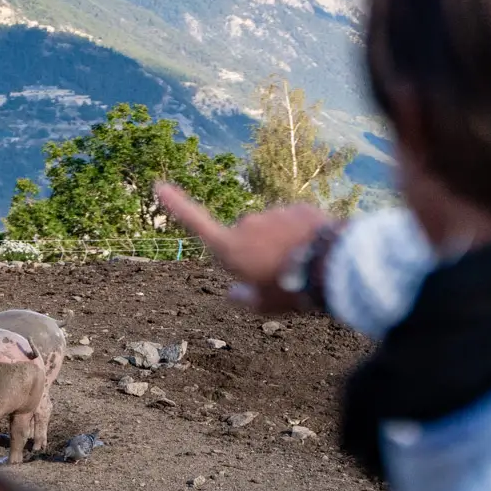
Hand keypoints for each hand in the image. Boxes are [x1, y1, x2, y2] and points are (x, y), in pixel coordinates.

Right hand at [155, 182, 335, 313]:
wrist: (331, 265)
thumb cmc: (291, 290)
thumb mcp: (265, 306)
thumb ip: (244, 300)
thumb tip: (232, 294)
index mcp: (231, 248)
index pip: (196, 223)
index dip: (176, 204)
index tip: (159, 184)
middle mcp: (246, 225)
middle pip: (244, 237)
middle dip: (255, 249)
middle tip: (278, 274)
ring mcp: (272, 213)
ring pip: (271, 228)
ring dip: (279, 241)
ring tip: (300, 264)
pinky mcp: (296, 208)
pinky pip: (293, 222)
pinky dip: (299, 233)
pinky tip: (314, 250)